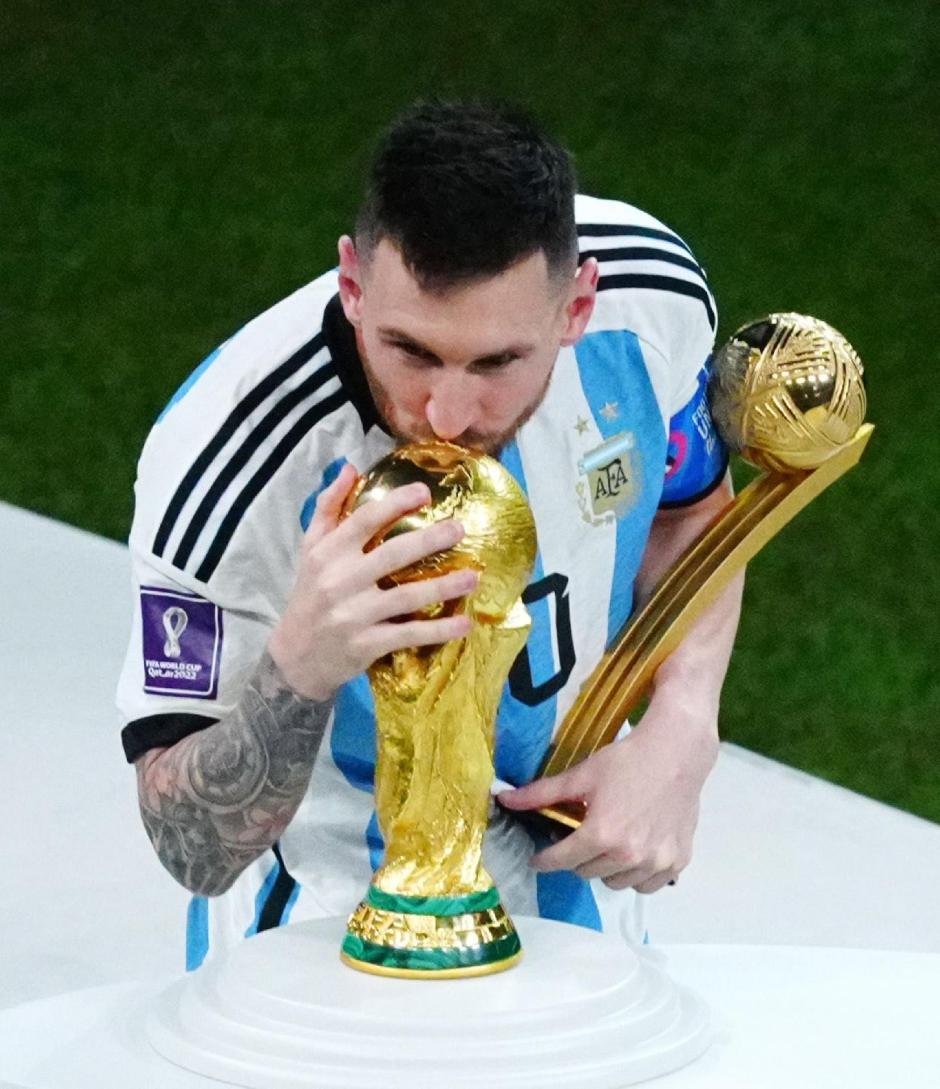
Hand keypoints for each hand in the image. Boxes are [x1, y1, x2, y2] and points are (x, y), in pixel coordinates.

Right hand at [269, 463, 477, 699]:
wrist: (295, 656)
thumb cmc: (309, 594)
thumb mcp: (311, 548)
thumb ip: (329, 507)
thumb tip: (350, 467)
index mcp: (328, 553)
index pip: (363, 521)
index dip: (394, 504)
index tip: (425, 492)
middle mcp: (340, 581)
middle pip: (391, 555)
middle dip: (428, 540)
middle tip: (459, 528)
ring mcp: (354, 614)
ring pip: (406, 596)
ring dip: (443, 586)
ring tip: (473, 577)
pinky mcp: (367, 644)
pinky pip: (408, 634)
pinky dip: (438, 631)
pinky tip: (464, 624)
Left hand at [498, 703, 717, 892]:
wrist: (676, 753)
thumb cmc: (627, 760)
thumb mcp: (581, 774)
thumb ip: (541, 793)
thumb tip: (503, 798)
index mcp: (602, 835)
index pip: (561, 861)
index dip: (545, 860)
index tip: (539, 858)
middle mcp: (629, 856)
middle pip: (587, 873)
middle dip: (577, 858)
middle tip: (579, 837)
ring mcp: (656, 863)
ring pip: (616, 883)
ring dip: (606, 869)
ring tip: (607, 844)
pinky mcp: (676, 862)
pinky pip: (646, 884)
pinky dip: (636, 875)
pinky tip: (634, 853)